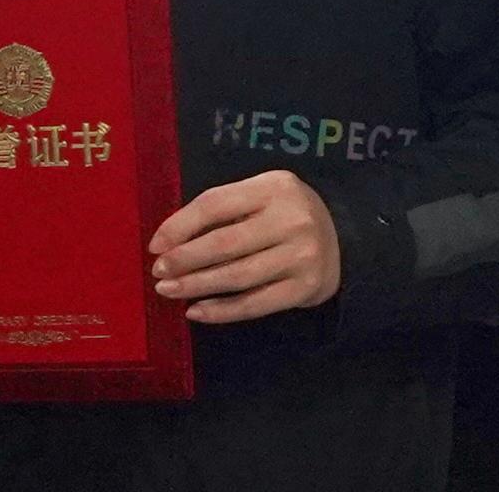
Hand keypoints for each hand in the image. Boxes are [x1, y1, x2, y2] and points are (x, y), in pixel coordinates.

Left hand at [150, 169, 342, 323]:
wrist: (343, 242)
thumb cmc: (286, 216)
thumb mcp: (262, 196)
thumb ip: (224, 209)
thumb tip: (169, 239)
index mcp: (274, 187)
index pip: (216, 204)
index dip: (180, 225)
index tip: (156, 245)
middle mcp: (291, 219)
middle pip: (225, 243)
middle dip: (184, 260)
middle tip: (158, 273)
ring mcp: (301, 255)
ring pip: (237, 276)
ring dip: (196, 286)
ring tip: (169, 291)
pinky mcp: (304, 288)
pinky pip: (254, 304)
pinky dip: (221, 311)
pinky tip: (196, 312)